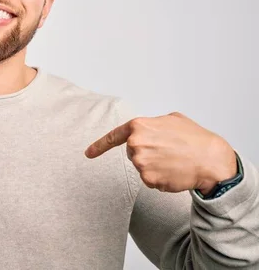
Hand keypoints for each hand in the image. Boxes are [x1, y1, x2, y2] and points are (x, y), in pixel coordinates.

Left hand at [85, 112, 236, 193]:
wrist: (211, 160)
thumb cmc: (195, 138)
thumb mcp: (172, 119)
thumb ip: (152, 124)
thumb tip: (147, 130)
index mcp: (139, 126)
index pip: (113, 137)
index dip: (99, 146)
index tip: (88, 153)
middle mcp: (135, 144)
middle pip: (133, 153)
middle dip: (147, 153)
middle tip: (169, 151)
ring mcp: (140, 163)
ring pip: (142, 167)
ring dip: (154, 166)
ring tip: (174, 161)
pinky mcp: (148, 179)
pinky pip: (149, 180)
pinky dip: (161, 178)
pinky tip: (174, 172)